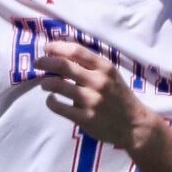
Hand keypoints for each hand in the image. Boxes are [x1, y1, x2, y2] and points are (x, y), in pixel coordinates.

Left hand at [36, 38, 154, 151]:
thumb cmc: (118, 96)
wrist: (134, 124)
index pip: (76, 51)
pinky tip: (52, 100)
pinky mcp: (84, 118)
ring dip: (45, 83)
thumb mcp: (110, 75)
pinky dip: (50, 101)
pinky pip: (57, 106)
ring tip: (45, 84)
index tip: (46, 48)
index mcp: (104, 68)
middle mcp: (98, 81)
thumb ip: (90, 64)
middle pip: (62, 65)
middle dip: (44, 62)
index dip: (57, 47)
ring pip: (56, 85)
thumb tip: (62, 51)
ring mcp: (91, 100)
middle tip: (37, 64)